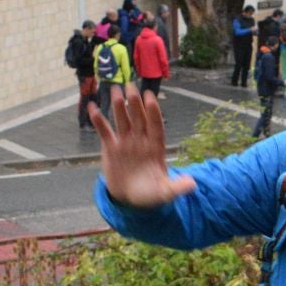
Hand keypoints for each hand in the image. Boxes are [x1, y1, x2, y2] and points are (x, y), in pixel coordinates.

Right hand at [91, 87, 194, 208]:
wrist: (130, 199)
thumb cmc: (150, 194)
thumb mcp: (165, 192)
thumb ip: (177, 186)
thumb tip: (192, 184)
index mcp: (156, 148)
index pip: (155, 126)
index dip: (153, 112)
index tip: (150, 98)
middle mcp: (141, 140)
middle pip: (139, 118)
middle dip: (135, 102)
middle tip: (131, 85)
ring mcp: (126, 142)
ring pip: (123, 119)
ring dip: (119, 105)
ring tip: (115, 89)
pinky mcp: (111, 147)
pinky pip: (104, 131)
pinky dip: (98, 120)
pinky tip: (92, 107)